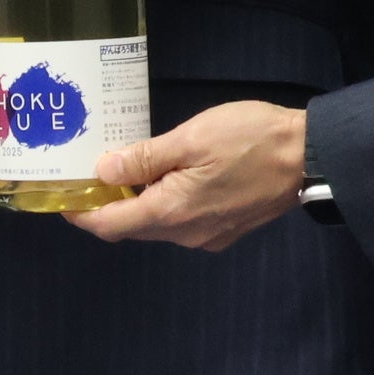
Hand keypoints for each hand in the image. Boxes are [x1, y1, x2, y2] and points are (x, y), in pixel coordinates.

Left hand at [66, 101, 307, 249]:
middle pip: (132, 227)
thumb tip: (103, 172)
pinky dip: (163, 204)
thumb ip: (144, 158)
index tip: (61, 197)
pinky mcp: (225, 230)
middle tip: (89, 174)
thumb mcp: (191, 138)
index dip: (81, 214)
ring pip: (157, 225)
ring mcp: (208, 236)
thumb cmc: (251, 139)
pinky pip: (181, 222)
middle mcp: (187, 234)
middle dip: (106, 206)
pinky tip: (163, 177)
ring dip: (136, 204)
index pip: (111, 226)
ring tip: (124, 169)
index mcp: (172, 213)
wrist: (311, 156)